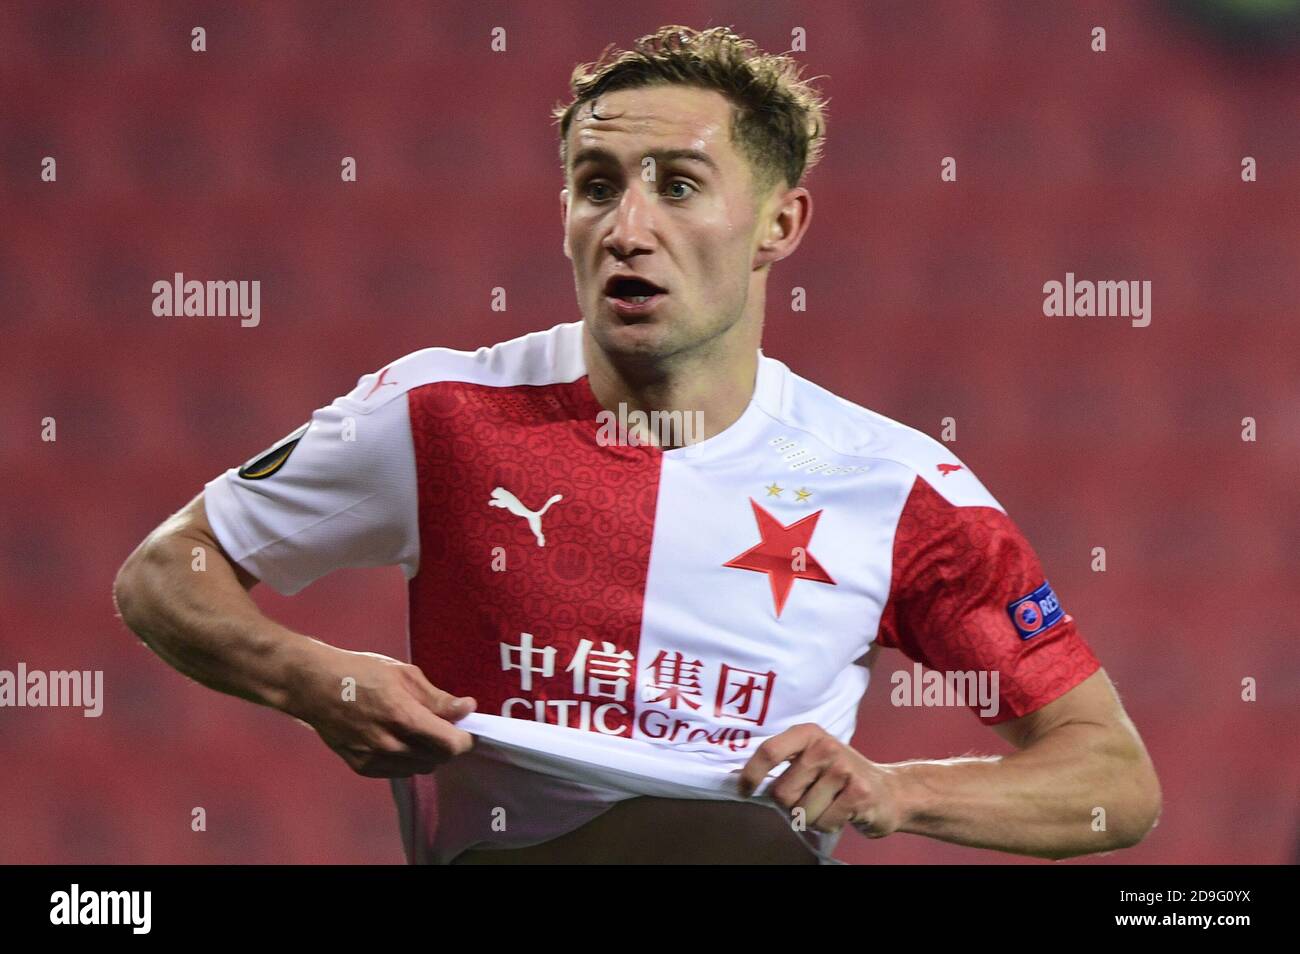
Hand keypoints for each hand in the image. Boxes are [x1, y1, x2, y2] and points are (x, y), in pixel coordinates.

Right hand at [284, 643, 476, 777]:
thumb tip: (468, 708)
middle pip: (438, 759)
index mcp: (403, 716)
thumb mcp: (404, 675)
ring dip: (427, 753)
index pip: (450, 745)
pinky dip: (407, 759)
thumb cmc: (361, 672)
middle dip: (446, 744)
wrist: (315, 687)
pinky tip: (398, 738)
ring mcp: (374, 758)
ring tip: (418, 729)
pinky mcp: (362, 767)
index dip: (465, 739)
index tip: (466, 729)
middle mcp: (389, 744)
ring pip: (420, 767)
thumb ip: (438, 698)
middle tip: (441, 725)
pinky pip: (399, 771)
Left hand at [737, 723, 904, 837]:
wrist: (889, 791)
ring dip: (812, 818)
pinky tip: (842, 812)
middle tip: (810, 798)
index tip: (744, 790)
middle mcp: (825, 746)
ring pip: (802, 812)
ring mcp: (843, 768)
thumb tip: (739, 779)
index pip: (769, 751)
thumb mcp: (809, 760)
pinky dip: (829, 825)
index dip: (751, 774)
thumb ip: (780, 765)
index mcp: (807, 734)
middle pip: (782, 792)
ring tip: (829, 804)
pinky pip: (824, 822)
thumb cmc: (839, 778)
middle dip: (790, 805)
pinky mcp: (859, 792)